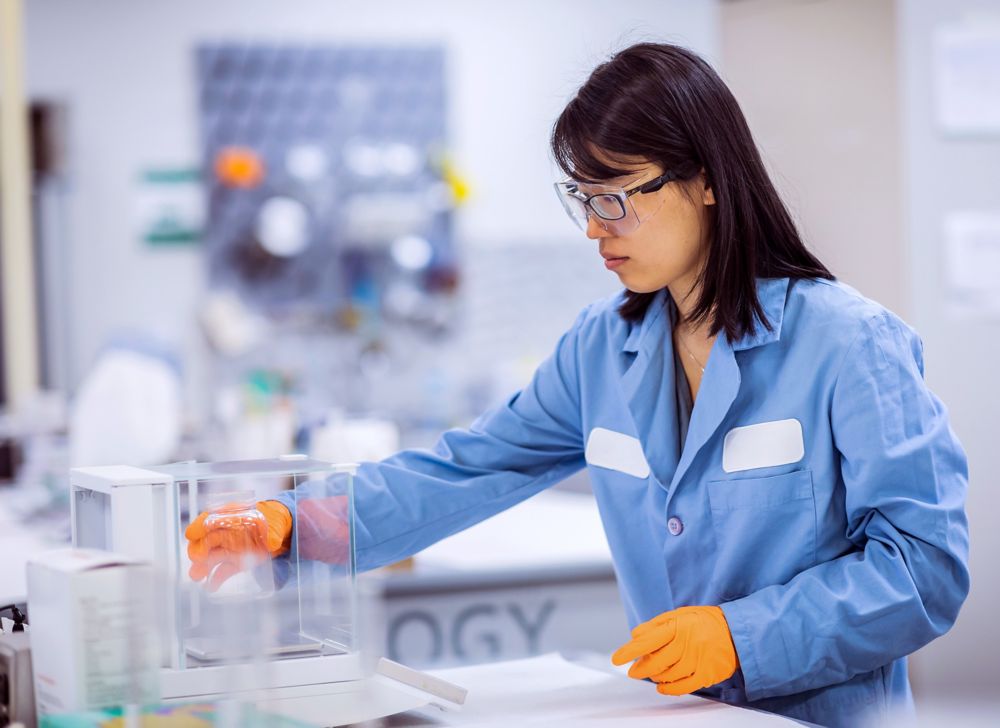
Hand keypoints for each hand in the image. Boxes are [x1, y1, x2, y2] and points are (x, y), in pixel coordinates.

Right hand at [185, 500, 291, 590]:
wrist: (277, 530)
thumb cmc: (272, 520)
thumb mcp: (276, 522)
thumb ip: (274, 532)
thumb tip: (273, 542)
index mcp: (232, 517)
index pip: (211, 519)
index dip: (199, 526)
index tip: (191, 534)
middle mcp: (226, 533)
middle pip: (207, 540)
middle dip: (198, 549)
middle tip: (197, 558)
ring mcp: (229, 548)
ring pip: (212, 557)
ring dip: (202, 566)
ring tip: (196, 576)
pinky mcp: (235, 562)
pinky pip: (223, 570)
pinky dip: (216, 579)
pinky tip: (210, 587)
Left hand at [611, 605, 738, 694]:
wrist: (736, 632)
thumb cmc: (703, 622)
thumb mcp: (679, 615)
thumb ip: (656, 625)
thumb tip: (635, 636)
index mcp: (678, 626)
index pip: (648, 640)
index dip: (630, 651)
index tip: (616, 659)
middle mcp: (687, 644)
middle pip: (655, 662)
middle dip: (640, 668)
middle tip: (634, 670)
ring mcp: (697, 661)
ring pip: (667, 675)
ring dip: (654, 677)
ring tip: (651, 673)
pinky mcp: (707, 675)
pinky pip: (682, 687)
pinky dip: (668, 689)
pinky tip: (661, 686)